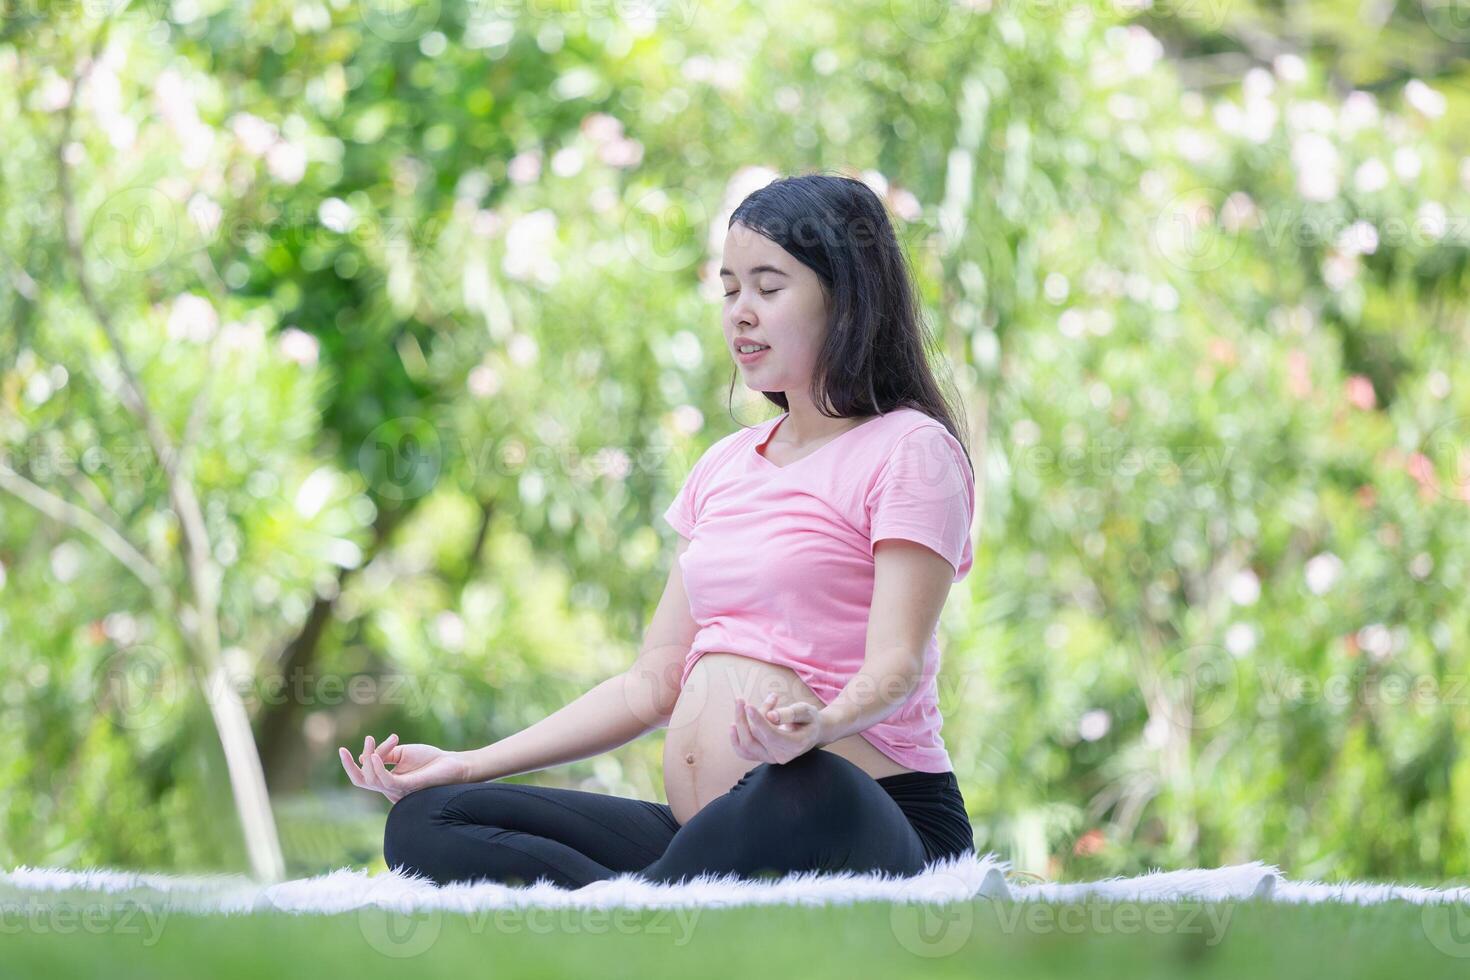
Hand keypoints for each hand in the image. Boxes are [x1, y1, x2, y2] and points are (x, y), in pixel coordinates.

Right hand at [338, 733, 471, 804]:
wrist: (453, 764)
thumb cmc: (430, 759)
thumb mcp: (402, 753)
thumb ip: (384, 754)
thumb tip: (364, 758)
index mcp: (387, 782)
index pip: (364, 775)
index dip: (354, 763)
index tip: (351, 746)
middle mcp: (389, 789)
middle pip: (362, 781)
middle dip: (349, 766)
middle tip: (344, 749)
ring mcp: (397, 790)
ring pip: (372, 779)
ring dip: (368, 758)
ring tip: (370, 740)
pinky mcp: (407, 787)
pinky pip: (387, 781)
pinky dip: (378, 768)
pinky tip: (373, 757)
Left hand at [729, 692, 824, 764]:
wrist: (811, 732)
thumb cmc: (808, 718)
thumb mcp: (805, 711)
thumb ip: (790, 714)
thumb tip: (771, 717)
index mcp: (795, 745)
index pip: (772, 735)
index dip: (758, 720)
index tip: (748, 705)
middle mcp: (782, 756)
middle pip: (756, 739)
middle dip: (745, 718)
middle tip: (740, 699)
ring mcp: (771, 759)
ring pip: (747, 745)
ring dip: (740, 724)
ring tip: (740, 705)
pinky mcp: (763, 757)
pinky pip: (744, 752)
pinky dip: (736, 739)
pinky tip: (733, 725)